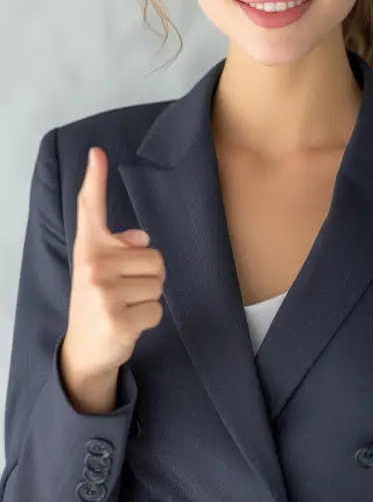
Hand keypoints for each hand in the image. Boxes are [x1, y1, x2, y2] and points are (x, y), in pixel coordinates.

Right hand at [61, 146, 165, 382]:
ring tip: (126, 307)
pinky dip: (149, 319)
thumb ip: (118, 246)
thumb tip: (140, 238)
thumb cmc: (98, 299)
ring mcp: (103, 293)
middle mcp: (93, 266)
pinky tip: (128, 324)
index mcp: (90, 249)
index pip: (90, 208)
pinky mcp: (117, 319)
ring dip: (149, 299)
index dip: (95, 179)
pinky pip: (157, 309)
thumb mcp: (101, 269)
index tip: (97, 153)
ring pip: (159, 284)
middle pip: (155, 258)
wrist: (84, 348)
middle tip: (125, 292)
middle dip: (149, 277)